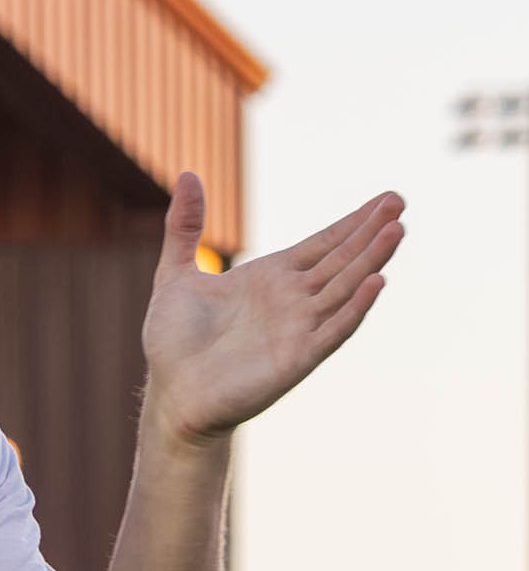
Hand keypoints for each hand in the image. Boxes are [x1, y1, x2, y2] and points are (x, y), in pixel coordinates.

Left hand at [141, 172, 403, 447]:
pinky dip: (354, 309)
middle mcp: (292, 301)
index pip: (323, 244)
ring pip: (344, 288)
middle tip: (399, 202)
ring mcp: (297, 329)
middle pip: (341, 260)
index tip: (385, 199)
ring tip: (397, 230)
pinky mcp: (295, 359)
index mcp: (271, 278)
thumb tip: (187, 174)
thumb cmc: (173, 344)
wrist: (171, 397)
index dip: (353, 222)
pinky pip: (332, 331)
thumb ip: (185, 226)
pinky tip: (374, 283)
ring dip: (371, 261)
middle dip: (371, 232)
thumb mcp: (176, 274)